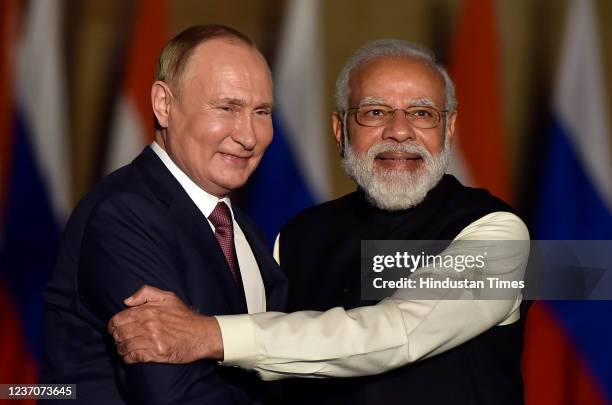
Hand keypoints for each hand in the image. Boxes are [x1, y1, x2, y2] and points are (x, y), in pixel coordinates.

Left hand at [108, 285, 223, 363]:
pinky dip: (128, 358)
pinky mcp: (155, 354)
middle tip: (121, 339)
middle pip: (119, 334)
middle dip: (116, 338)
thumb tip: (127, 301)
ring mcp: (151, 340)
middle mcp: (147, 325)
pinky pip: (132, 358)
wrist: (200, 335)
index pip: (118, 320)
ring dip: (121, 349)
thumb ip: (146, 292)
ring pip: (124, 347)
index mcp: (147, 310)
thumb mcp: (168, 297)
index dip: (113, 326)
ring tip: (125, 348)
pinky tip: (131, 355)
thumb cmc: (183, 316)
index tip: (116, 329)